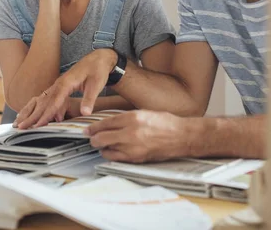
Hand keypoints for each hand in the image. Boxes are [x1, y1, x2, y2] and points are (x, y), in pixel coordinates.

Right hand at [14, 49, 117, 128]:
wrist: (98, 58)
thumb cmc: (97, 70)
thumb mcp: (96, 84)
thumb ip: (89, 99)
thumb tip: (85, 113)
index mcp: (65, 83)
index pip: (53, 102)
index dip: (45, 115)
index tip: (37, 125)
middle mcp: (58, 84)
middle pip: (43, 102)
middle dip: (32, 116)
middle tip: (20, 127)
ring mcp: (58, 85)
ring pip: (42, 101)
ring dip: (32, 112)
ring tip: (21, 123)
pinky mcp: (60, 87)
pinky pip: (47, 99)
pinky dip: (40, 108)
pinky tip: (36, 117)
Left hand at [85, 110, 203, 162]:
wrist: (182, 136)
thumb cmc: (166, 123)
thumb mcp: (144, 113)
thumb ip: (126, 118)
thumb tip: (110, 123)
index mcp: (133, 117)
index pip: (105, 123)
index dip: (94, 127)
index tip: (88, 130)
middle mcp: (131, 132)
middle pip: (102, 137)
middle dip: (94, 138)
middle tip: (91, 138)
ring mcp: (133, 147)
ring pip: (106, 149)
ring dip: (102, 147)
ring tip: (102, 145)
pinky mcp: (137, 158)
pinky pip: (116, 158)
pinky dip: (111, 155)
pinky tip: (112, 151)